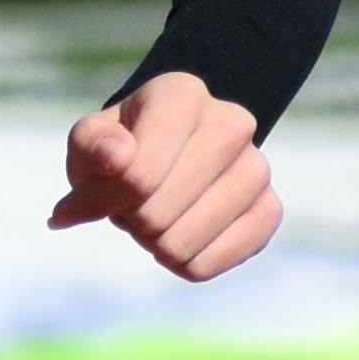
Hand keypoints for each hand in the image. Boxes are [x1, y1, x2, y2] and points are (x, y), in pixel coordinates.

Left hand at [52, 66, 278, 283]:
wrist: (166, 159)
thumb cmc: (121, 149)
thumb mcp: (90, 140)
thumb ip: (91, 145)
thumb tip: (117, 158)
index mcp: (183, 95)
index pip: (137, 176)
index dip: (101, 200)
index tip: (89, 198)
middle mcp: (233, 123)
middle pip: (158, 214)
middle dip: (130, 221)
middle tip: (131, 204)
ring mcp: (257, 168)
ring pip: (183, 244)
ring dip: (155, 244)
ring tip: (157, 216)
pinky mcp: (269, 210)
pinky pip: (212, 263)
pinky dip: (184, 264)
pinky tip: (181, 240)